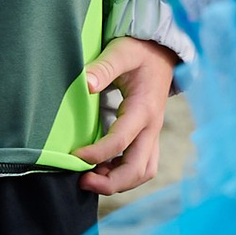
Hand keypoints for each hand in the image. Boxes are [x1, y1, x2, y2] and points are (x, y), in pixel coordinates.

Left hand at [73, 37, 176, 196]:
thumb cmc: (138, 52)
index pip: (121, 141)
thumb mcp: (121, 52)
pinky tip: (101, 170)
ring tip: (91, 178)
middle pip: (138, 169)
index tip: (74, 155)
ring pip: (143, 171)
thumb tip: (86, 85)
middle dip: (111, 182)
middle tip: (82, 181)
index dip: (97, 154)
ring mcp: (153, 134)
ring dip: (119, 182)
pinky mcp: (149, 137)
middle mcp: (152, 127)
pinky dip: (123, 174)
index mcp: (144, 109)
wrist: (161, 53)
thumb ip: (104, 67)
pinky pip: (142, 165)